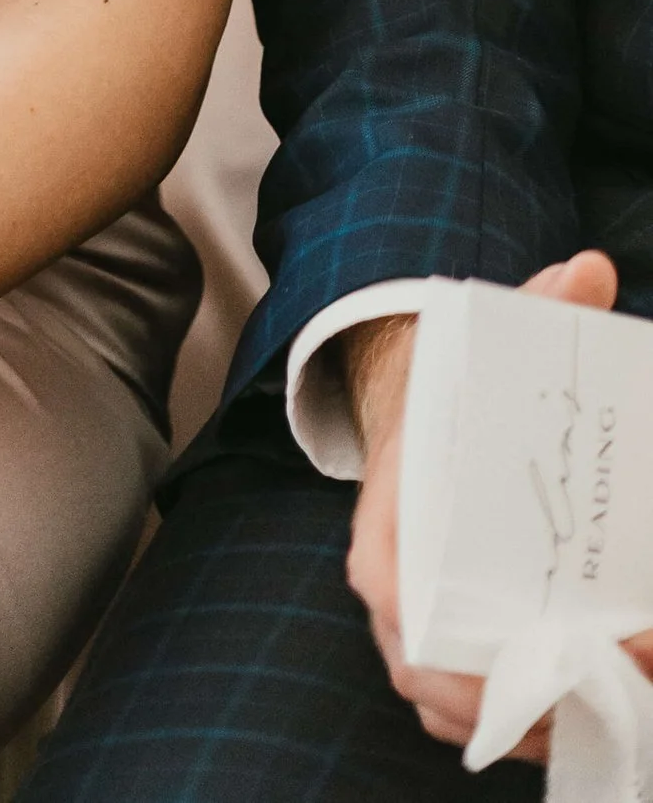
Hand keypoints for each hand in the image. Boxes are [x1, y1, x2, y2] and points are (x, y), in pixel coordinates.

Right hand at [347, 251, 652, 760]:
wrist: (421, 425)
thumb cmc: (453, 398)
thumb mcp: (487, 343)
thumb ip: (541, 305)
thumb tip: (592, 270)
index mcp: (386, 516)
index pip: (390, 591)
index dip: (454, 644)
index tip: (542, 658)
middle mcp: (388, 585)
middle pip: (433, 674)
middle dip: (524, 703)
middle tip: (615, 680)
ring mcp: (413, 625)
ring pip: (459, 711)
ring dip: (535, 727)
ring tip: (617, 709)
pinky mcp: (445, 649)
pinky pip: (472, 716)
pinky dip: (523, 732)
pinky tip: (588, 718)